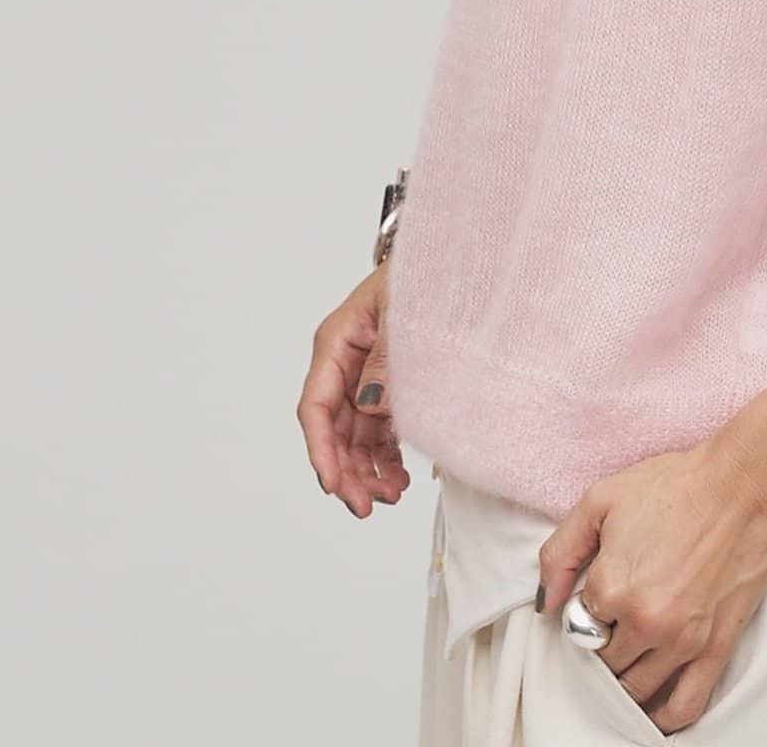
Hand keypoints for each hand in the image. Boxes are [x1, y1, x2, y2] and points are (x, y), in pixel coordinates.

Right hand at [296, 261, 409, 517]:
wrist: (450, 260)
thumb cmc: (422, 274)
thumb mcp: (401, 311)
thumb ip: (386, 358)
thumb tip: (371, 404)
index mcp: (337, 342)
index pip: (316, 405)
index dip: (321, 449)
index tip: (333, 484)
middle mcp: (345, 363)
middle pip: (333, 429)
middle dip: (346, 472)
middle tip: (367, 506)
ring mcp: (366, 377)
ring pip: (354, 437)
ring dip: (367, 470)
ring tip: (392, 496)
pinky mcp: (389, 386)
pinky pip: (379, 430)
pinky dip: (385, 457)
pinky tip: (399, 480)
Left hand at [536, 440, 766, 735]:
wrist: (744, 486)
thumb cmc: (675, 486)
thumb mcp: (602, 499)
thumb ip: (561, 551)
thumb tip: (544, 602)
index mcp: (610, 587)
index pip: (578, 625)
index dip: (586, 609)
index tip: (599, 593)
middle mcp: (643, 622)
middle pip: (604, 662)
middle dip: (604, 645)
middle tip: (617, 620)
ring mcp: (681, 641)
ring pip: (636, 690)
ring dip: (627, 679)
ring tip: (631, 654)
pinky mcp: (715, 648)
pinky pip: (684, 706)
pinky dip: (664, 717)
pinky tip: (654, 710)